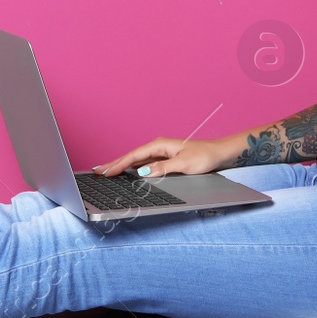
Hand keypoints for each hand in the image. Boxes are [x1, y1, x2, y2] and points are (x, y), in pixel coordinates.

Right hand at [91, 136, 229, 178]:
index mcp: (160, 145)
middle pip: (131, 156)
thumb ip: (162, 168)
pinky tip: (127, 172)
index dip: (118, 164)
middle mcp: (158, 147)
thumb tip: (142, 173)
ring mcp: (161, 153)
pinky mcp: (165, 159)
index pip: (134, 156)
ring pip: (136, 160)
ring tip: (107, 172)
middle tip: (97, 171)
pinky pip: (144, 163)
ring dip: (122, 165)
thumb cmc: (204, 156)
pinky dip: (133, 168)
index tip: (105, 172)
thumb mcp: (184, 165)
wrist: (219, 153)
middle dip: (114, 163)